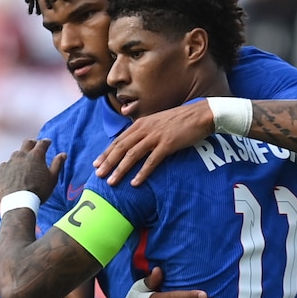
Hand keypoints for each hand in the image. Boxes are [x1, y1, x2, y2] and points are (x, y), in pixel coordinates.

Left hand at [0, 139, 66, 201]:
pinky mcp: (2, 170)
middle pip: (27, 143)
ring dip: (21, 155)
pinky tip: (13, 171)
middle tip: (36, 146)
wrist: (18, 203)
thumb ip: (58, 164)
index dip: (46, 142)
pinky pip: (6, 163)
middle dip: (33, 143)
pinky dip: (11, 165)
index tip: (48, 142)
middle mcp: (22, 155)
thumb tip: (63, 154)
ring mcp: (10, 162)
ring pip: (16, 153)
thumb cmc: (38, 191)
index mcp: (36, 156)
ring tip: (25, 161)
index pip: (42, 143)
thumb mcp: (52, 179)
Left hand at [94, 101, 213, 185]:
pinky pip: (151, 161)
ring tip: (111, 182)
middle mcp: (145, 129)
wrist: (200, 115)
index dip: (106, 152)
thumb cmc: (179, 120)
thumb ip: (144, 131)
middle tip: (98, 175)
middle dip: (108, 162)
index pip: (119, 140)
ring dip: (120, 169)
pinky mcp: (167, 144)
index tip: (96, 163)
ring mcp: (155, 136)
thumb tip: (133, 144)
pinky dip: (141, 173)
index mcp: (140, 124)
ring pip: (132, 155)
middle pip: (121, 148)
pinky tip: (135, 183)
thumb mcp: (157, 122)